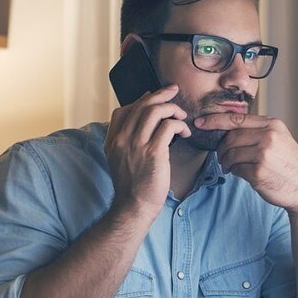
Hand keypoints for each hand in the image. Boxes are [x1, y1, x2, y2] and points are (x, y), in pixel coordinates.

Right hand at [104, 85, 191, 213]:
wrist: (134, 206)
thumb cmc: (132, 186)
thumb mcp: (119, 160)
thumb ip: (125, 142)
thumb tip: (142, 123)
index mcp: (112, 140)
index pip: (122, 110)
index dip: (140, 100)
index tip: (154, 98)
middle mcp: (122, 139)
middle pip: (141, 105)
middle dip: (160, 95)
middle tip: (173, 91)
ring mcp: (136, 144)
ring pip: (155, 111)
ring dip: (172, 108)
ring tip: (181, 115)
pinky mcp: (153, 152)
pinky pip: (168, 126)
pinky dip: (179, 125)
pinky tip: (185, 132)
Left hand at [197, 113, 297, 217]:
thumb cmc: (288, 165)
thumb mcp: (280, 139)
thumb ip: (258, 131)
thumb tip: (227, 129)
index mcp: (273, 125)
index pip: (237, 119)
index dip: (215, 120)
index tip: (200, 123)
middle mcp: (269, 136)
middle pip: (231, 138)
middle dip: (222, 149)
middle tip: (222, 158)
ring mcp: (264, 154)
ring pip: (231, 154)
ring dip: (226, 162)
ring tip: (231, 167)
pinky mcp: (259, 172)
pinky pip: (236, 169)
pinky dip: (236, 172)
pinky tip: (244, 175)